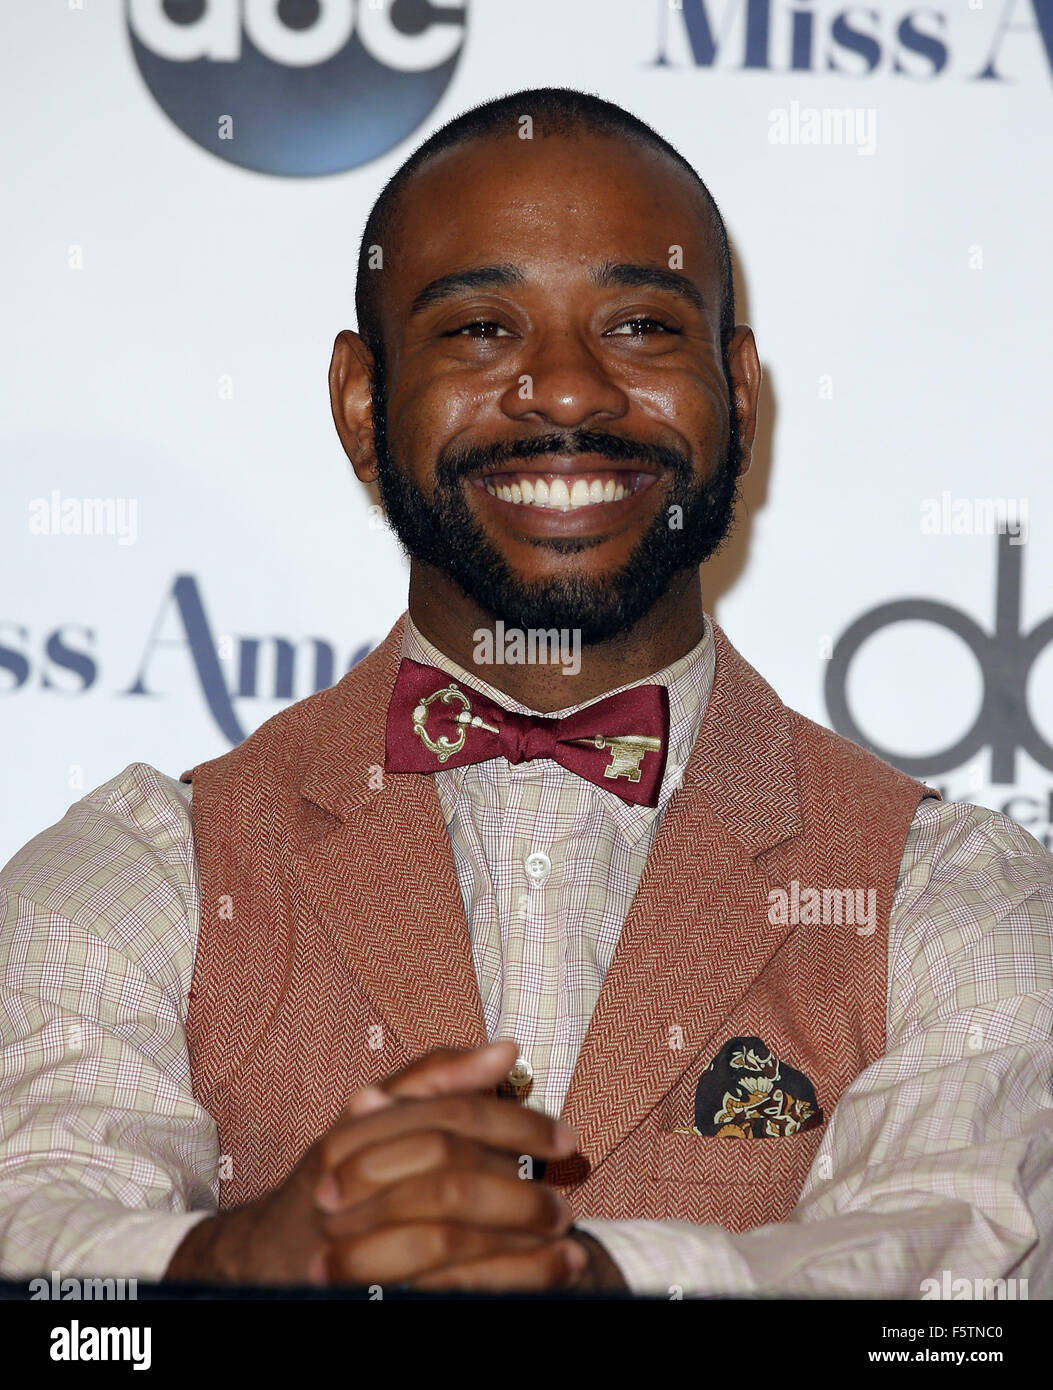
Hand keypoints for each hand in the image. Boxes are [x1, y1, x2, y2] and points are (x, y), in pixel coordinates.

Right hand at [164, 1041, 587, 1290]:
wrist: (269, 1257)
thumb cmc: (337, 1175)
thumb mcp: (374, 1114)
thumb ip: (436, 1079)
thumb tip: (506, 1049)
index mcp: (356, 1130)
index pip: (449, 1117)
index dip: (515, 1123)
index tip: (564, 1136)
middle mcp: (349, 1184)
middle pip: (452, 1181)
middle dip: (521, 1193)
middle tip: (563, 1200)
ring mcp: (354, 1243)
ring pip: (449, 1244)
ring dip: (518, 1247)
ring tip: (566, 1242)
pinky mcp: (369, 1289)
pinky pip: (446, 1293)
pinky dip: (503, 1284)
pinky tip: (544, 1278)